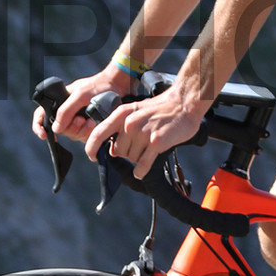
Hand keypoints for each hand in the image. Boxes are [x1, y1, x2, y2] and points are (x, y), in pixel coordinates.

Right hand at [30, 65, 133, 144]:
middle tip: (81, 120)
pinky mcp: (90, 127)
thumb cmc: (98, 86)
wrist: (119, 87)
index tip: (44, 135)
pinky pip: (85, 137)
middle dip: (70, 127)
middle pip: (59, 129)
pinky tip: (95, 124)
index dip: (39, 126)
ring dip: (81, 130)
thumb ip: (65, 110)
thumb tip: (55, 129)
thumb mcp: (80, 95)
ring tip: (91, 121)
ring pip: (72, 135)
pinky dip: (89, 133)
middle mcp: (67, 112)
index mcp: (60, 102)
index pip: (41, 115)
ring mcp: (78, 120)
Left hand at [84, 84, 204, 178]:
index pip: (98, 133)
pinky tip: (141, 171)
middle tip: (140, 145)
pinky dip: (141, 170)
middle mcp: (130, 123)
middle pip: (118, 151)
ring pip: (131, 158)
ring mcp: (143, 132)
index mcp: (122, 113)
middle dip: (127, 152)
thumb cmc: (160, 109)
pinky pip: (142, 164)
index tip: (93, 156)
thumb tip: (112, 150)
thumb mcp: (135, 111)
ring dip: (139, 157)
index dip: (91, 147)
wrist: (184, 103)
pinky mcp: (156, 142)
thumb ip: (121, 128)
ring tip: (150, 145)